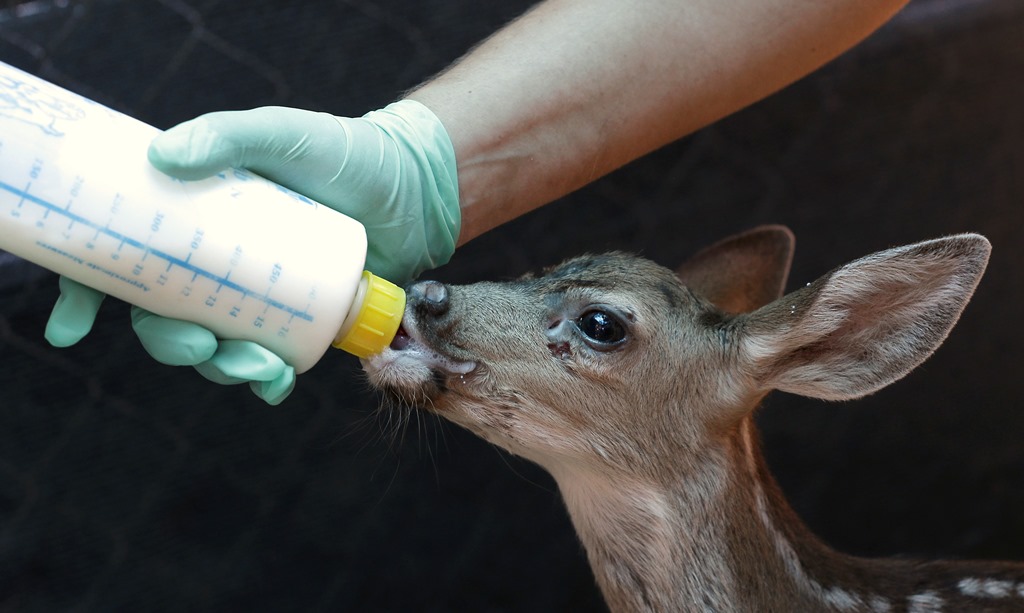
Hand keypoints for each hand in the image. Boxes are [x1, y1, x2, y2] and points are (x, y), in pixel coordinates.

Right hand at [45, 101, 460, 403]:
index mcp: (196, 221)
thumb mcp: (283, 135)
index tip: (69, 326)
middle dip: (171, 344)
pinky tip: (277, 382)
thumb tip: (161, 156)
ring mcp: (260, 294)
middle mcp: (220, 261)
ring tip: (260, 369)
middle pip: (166, 315)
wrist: (413, 187)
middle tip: (199, 344)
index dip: (87, 292)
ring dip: (223, 370)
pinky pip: (270, 360)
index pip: (125, 258)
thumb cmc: (344, 153)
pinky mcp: (301, 320)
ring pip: (217, 345)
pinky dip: (267, 381)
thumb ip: (229, 136)